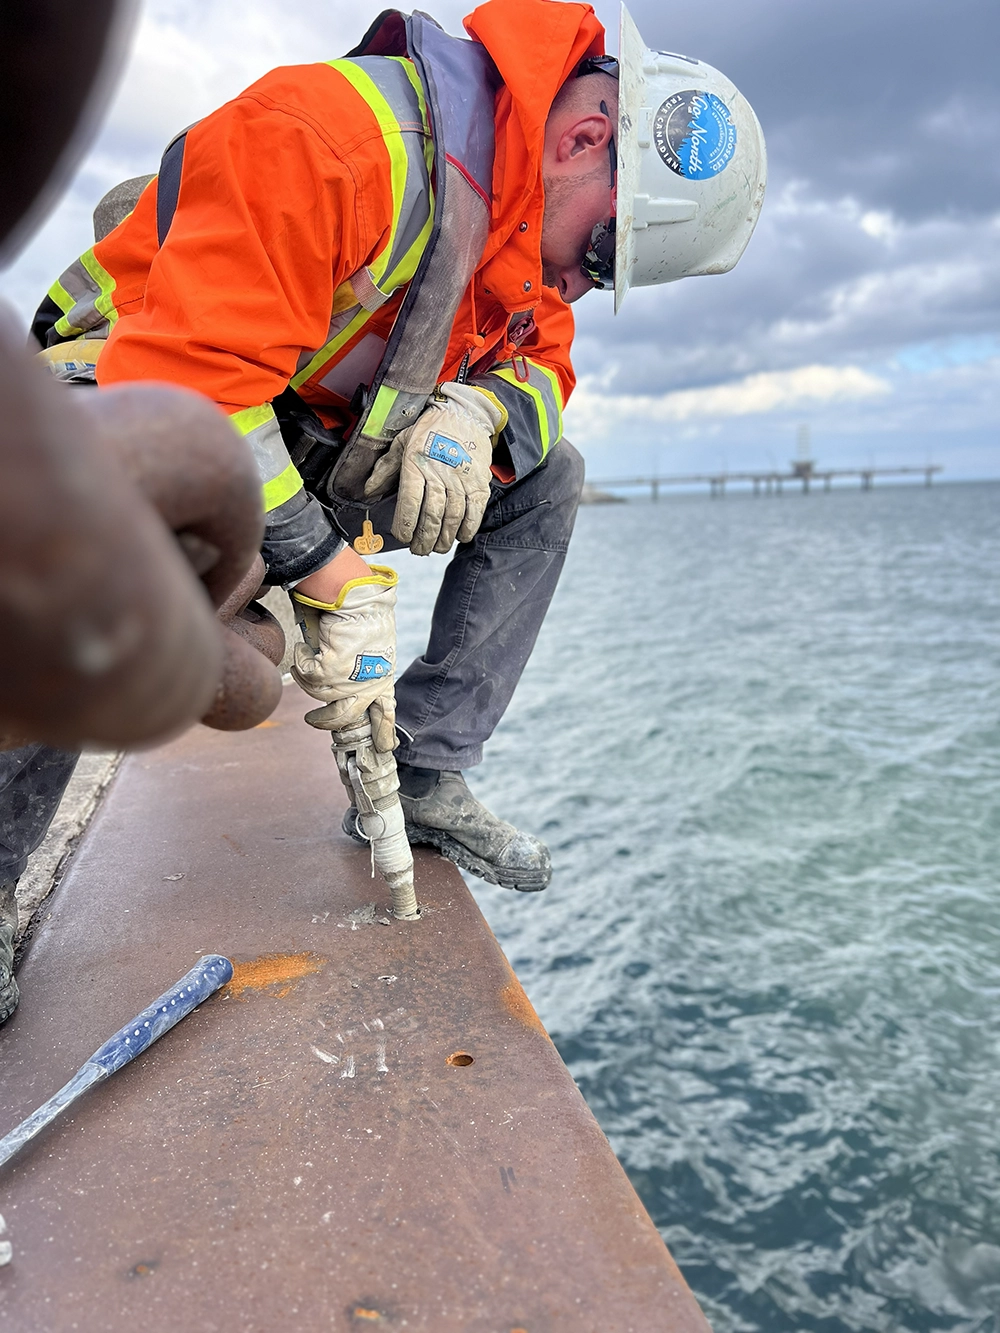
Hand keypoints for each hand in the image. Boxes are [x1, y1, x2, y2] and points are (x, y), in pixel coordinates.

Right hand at [290, 566, 397, 749]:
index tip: (385, 748)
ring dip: (308, 675)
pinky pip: (306, 674)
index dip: (384, 731)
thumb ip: (365, 665)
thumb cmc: (365, 613)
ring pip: (318, 693)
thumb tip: (345, 678)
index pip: (386, 712)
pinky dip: (301, 659)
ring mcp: (350, 680)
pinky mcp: (332, 670)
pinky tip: (305, 646)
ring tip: (307, 655)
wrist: (358, 596)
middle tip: (313, 720)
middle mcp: (369, 684)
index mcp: (383, 677)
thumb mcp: (374, 644)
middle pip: (344, 717)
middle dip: (325, 722)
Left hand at [364, 383, 505, 555]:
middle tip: (418, 549)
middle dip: (423, 538)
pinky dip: (467, 529)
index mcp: (416, 463)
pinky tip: (458, 536)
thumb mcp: (402, 443)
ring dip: (443, 538)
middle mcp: (439, 473)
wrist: (464, 414)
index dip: (405, 524)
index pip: (410, 501)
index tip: (402, 536)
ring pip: (453, 518)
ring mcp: (462, 480)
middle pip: (431, 515)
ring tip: (435, 547)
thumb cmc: (429, 430)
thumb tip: (368, 492)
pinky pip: (474, 513)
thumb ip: (385, 469)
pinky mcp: (479, 483)